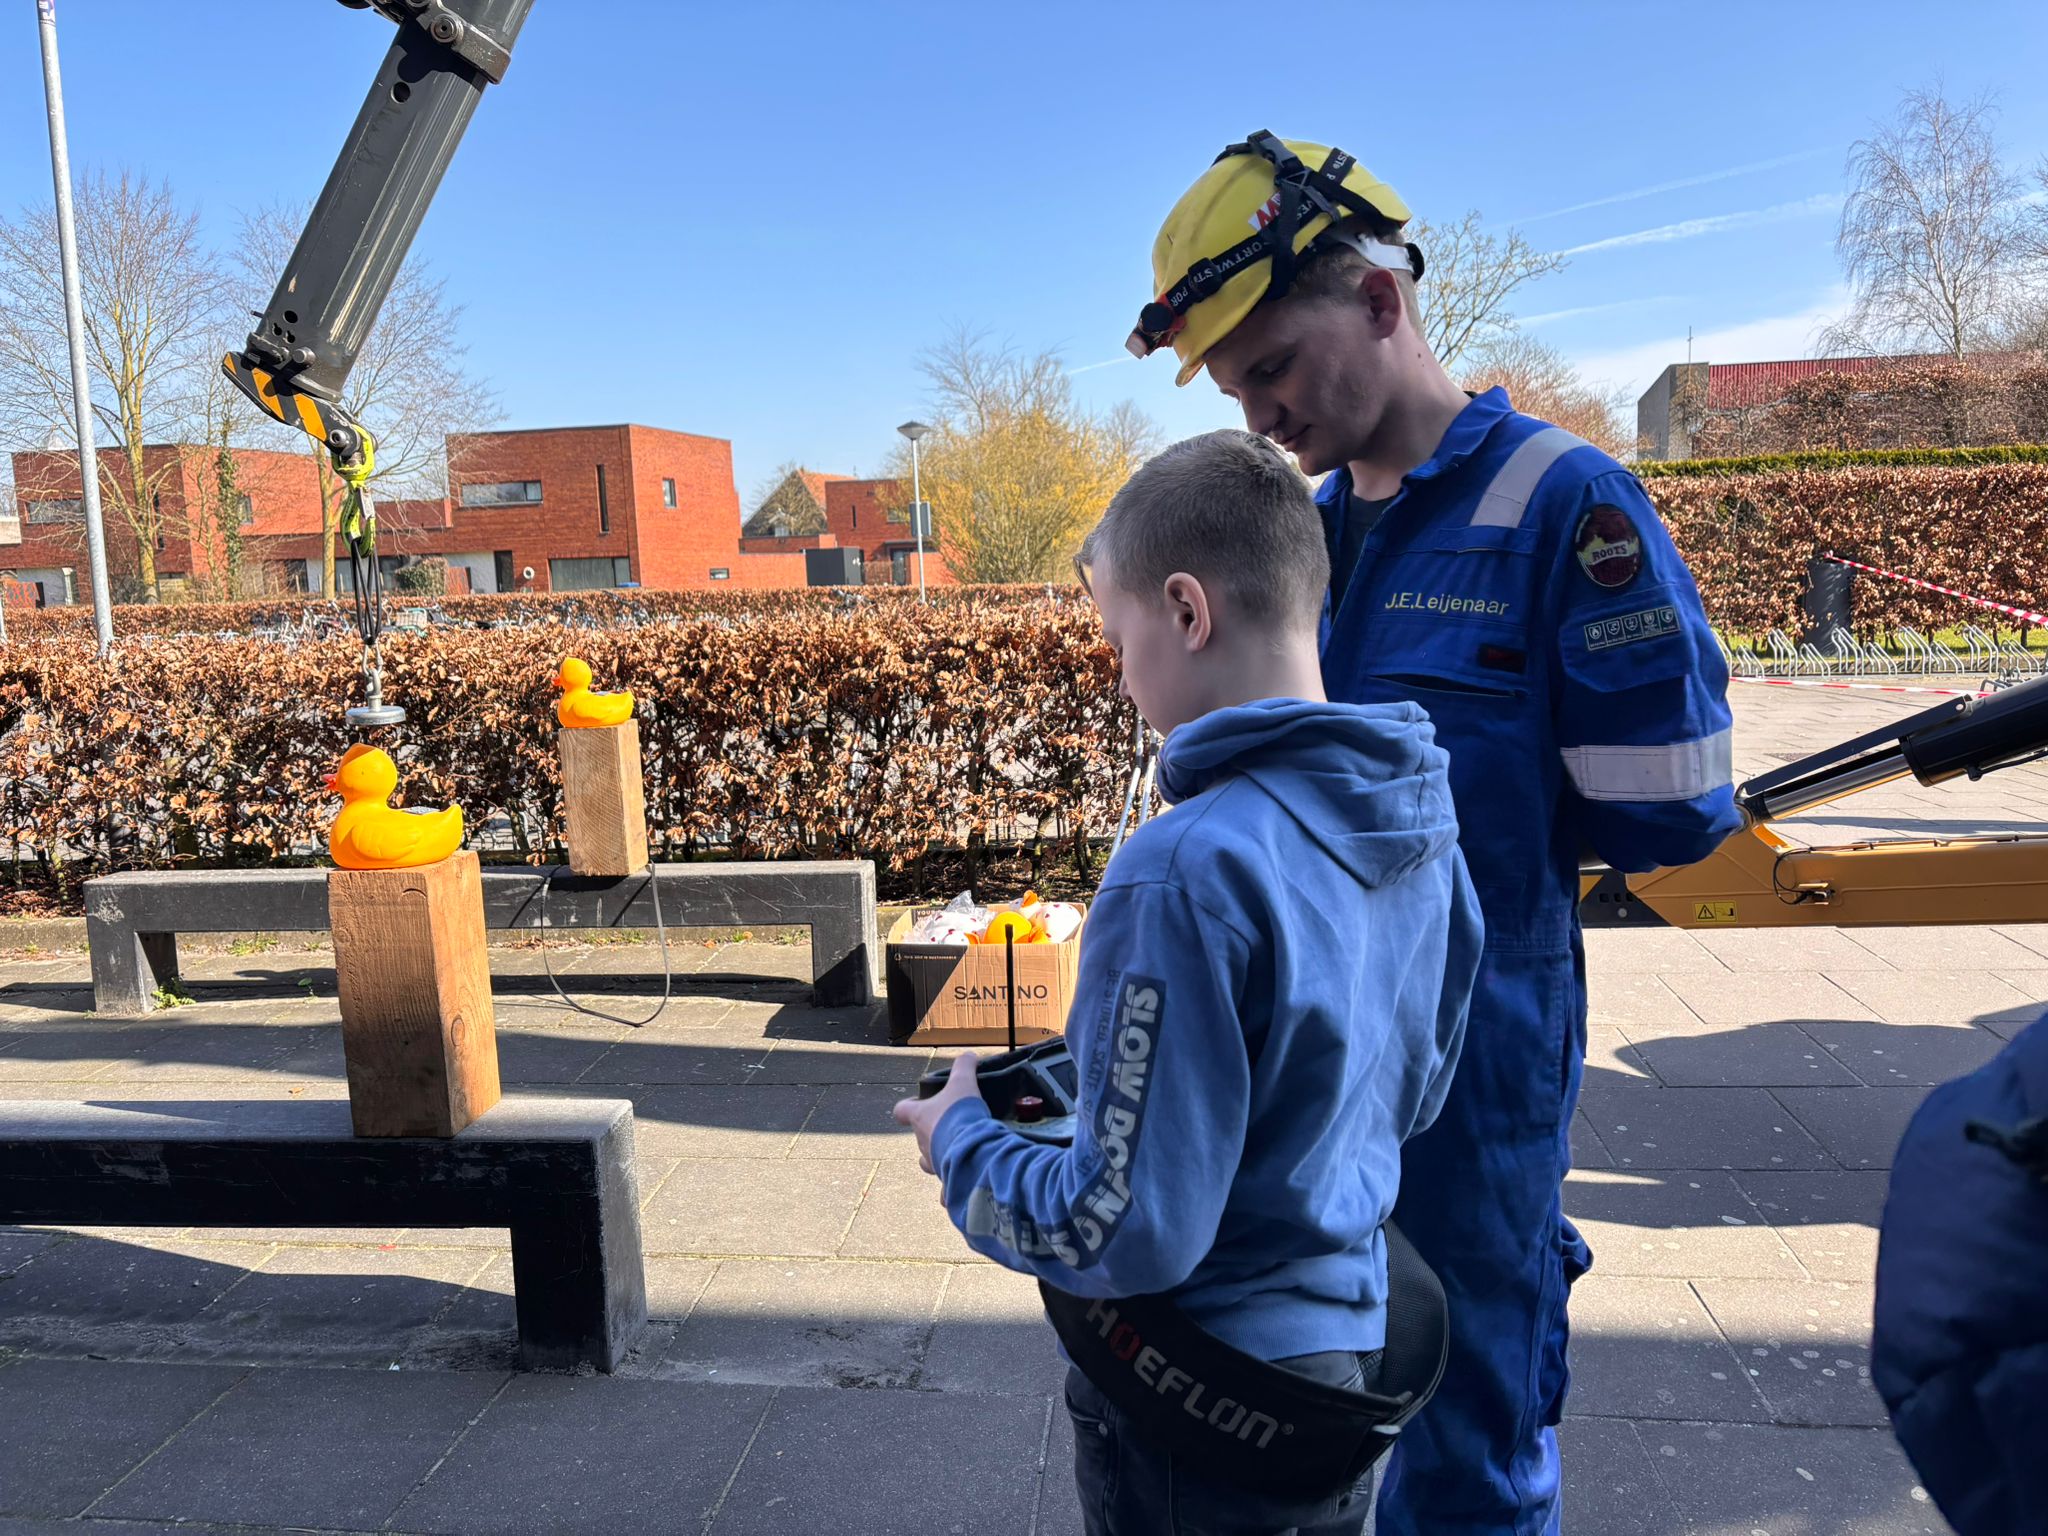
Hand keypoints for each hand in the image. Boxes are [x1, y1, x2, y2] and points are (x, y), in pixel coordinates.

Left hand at [892, 1052, 982, 1176]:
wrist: (971, 1149)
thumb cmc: (960, 1114)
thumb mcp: (963, 1083)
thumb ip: (964, 1067)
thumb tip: (969, 1055)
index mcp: (919, 1116)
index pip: (901, 1111)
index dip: (907, 1106)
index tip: (917, 1103)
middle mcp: (921, 1139)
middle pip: (919, 1134)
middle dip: (932, 1129)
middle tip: (950, 1122)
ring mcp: (932, 1160)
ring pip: (930, 1157)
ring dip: (941, 1150)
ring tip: (960, 1144)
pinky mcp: (946, 1176)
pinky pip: (945, 1176)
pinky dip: (952, 1171)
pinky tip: (966, 1165)